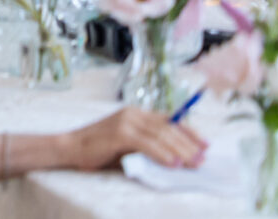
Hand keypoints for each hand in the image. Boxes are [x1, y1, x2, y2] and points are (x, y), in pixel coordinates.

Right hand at [59, 107, 204, 171]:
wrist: (70, 148)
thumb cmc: (99, 150)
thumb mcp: (128, 145)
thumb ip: (148, 147)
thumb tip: (178, 159)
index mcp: (135, 114)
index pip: (169, 120)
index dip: (189, 132)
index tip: (206, 145)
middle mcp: (132, 113)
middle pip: (168, 127)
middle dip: (189, 144)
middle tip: (203, 160)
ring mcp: (125, 121)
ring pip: (161, 134)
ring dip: (181, 150)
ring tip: (193, 164)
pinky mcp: (119, 133)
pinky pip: (147, 143)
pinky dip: (163, 154)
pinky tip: (174, 164)